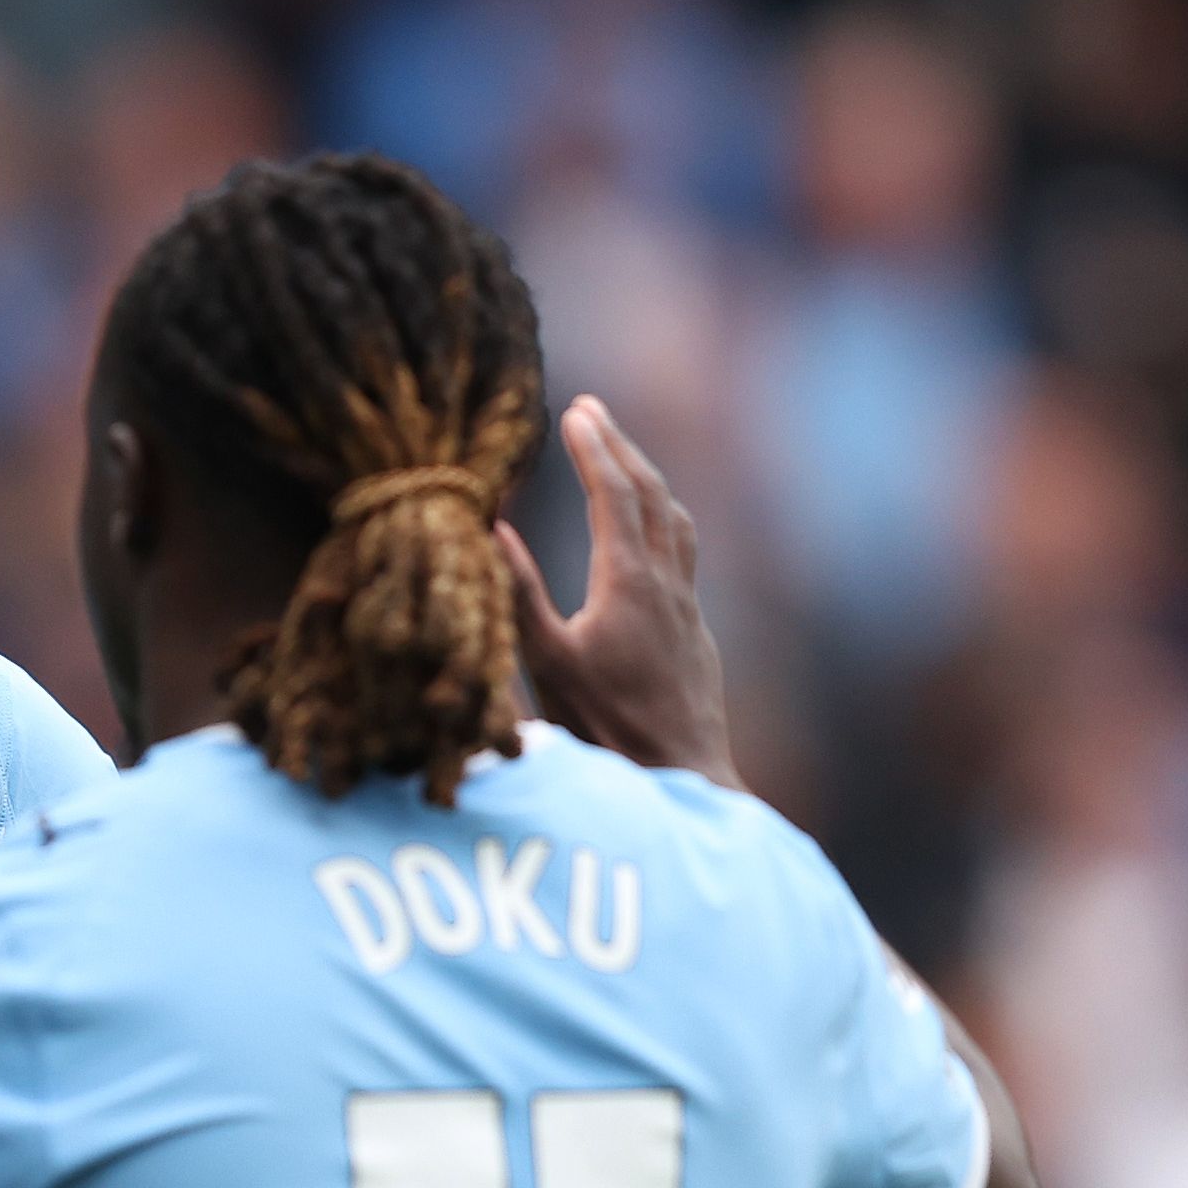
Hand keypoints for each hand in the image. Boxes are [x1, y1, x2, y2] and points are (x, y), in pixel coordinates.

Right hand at [507, 395, 741, 790]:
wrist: (681, 777)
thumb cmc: (605, 729)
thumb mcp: (546, 664)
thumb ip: (519, 594)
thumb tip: (494, 529)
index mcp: (627, 583)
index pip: (613, 494)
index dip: (593, 449)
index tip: (574, 411)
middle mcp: (665, 584)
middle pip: (651, 494)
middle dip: (621, 447)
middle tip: (593, 411)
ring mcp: (686, 608)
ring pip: (674, 521)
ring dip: (647, 479)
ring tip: (623, 457)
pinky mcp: (694, 632)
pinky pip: (681, 553)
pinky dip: (660, 520)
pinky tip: (649, 535)